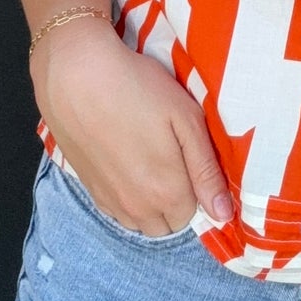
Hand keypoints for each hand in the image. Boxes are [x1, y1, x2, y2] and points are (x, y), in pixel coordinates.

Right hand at [29, 15, 235, 235]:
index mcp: (167, 193)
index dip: (197, 189)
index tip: (190, 160)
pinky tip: (124, 163)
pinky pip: (115, 211)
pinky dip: (126, 198)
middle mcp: (137, 208)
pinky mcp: (89, 188)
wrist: (77, 76)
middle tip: (171, 160)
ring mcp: (110, 201)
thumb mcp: (187, 121)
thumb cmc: (139, 90)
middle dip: (175, 202)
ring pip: (140, 222)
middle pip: (167, 224)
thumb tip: (224, 215)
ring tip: (148, 162)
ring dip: (150, 205)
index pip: (194, 214)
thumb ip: (207, 171)